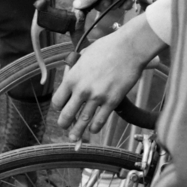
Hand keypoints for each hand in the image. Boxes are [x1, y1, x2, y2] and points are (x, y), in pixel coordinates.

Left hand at [54, 15, 168, 138]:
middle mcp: (82, 90)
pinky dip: (95, 128)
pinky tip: (93, 130)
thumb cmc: (107, 48)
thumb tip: (72, 75)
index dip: (58, 107)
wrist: (128, 48)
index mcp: (72, 77)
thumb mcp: (84, 56)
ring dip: (78, 132)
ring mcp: (97, 97)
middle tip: (65, 128)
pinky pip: (100, 120)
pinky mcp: (112, 101)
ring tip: (75, 138)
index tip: (61, 109)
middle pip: (67, 115)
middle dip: (64, 124)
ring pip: (83, 121)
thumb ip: (77, 69)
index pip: (58, 100)